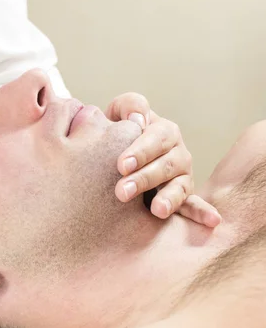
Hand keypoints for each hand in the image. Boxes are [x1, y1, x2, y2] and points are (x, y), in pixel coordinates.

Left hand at [106, 93, 221, 226]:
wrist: (115, 154)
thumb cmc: (118, 131)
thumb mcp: (119, 113)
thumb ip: (129, 106)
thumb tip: (138, 119)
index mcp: (164, 131)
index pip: (155, 139)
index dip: (140, 151)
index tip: (121, 165)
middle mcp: (178, 153)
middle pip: (165, 165)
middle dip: (144, 179)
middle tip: (121, 192)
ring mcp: (183, 175)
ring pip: (178, 186)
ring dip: (168, 198)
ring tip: (157, 210)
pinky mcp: (182, 196)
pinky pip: (193, 205)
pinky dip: (202, 213)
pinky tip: (212, 221)